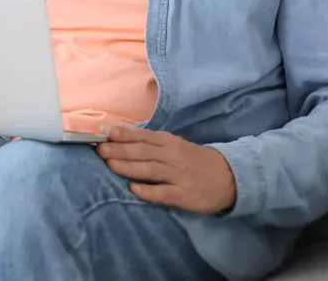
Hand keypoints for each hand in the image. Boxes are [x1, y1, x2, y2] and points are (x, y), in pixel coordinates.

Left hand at [96, 126, 236, 213]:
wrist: (228, 177)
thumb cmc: (195, 161)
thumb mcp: (176, 146)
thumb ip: (153, 145)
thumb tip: (123, 140)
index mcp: (169, 142)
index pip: (143, 137)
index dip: (123, 135)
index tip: (104, 133)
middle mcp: (173, 156)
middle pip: (142, 152)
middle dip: (119, 150)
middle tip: (99, 150)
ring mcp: (178, 175)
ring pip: (150, 169)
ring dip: (128, 166)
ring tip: (110, 165)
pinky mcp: (184, 194)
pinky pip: (163, 192)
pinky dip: (148, 191)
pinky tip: (133, 189)